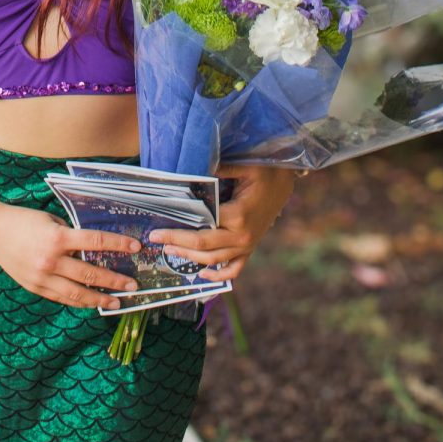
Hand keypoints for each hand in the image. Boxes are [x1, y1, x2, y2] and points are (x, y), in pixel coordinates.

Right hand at [0, 202, 141, 309]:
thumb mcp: (52, 220)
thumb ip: (70, 235)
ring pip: (76, 293)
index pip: (96, 242)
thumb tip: (92, 246)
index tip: (135, 247)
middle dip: (114, 281)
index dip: (118, 244)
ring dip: (99, 299)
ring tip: (116, 303)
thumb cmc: (24, 220)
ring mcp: (42, 277)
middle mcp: (51, 260)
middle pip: (90, 273)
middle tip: (132, 285)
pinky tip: (91, 302)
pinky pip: (61, 298)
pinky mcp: (35, 287)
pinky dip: (78, 301)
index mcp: (58, 238)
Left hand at [147, 164, 294, 282]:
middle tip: (155, 240)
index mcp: (238, 215)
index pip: (200, 227)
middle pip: (203, 246)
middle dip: (176, 244)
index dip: (177, 230)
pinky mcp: (250, 248)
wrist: (287, 181)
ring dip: (190, 258)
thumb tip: (189, 176)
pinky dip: (218, 275)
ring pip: (214, 260)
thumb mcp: (243, 166)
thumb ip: (217, 171)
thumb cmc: (265, 171)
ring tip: (170, 251)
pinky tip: (202, 275)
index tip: (157, 229)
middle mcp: (242, 236)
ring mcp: (247, 245)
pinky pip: (234, 269)